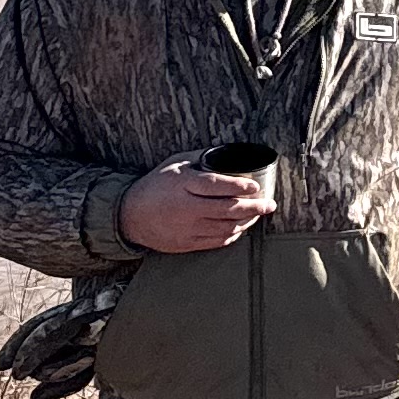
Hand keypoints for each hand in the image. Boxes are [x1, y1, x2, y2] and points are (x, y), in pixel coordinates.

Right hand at [121, 158, 275, 254]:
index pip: (216, 186)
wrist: (130, 215)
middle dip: (253, 207)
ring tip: (258, 214)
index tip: (256, 187)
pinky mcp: (186, 243)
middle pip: (227, 209)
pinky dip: (232, 234)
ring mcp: (187, 228)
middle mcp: (186, 208)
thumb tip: (228, 154)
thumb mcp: (175, 165)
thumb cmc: (155, 186)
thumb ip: (200, 159)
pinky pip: (216, 241)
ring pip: (226, 227)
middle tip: (269, 204)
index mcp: (183, 185)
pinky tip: (240, 227)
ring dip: (247, 221)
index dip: (239, 187)